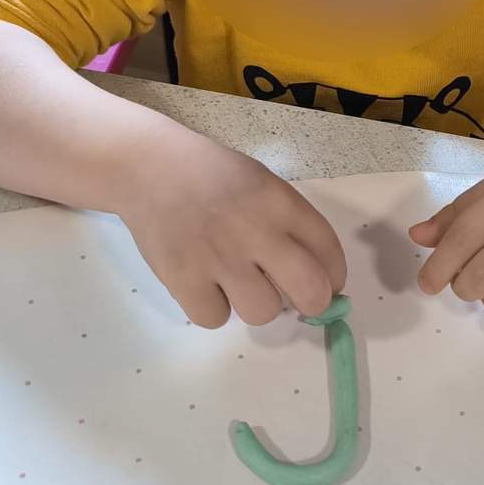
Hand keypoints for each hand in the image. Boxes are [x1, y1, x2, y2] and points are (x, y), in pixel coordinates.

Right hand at [114, 125, 345, 328]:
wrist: (149, 166)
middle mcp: (255, 230)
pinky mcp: (183, 278)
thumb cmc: (212, 176)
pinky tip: (204, 284)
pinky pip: (215, 318)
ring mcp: (218, 257)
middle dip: (312, 303)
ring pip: (263, 312)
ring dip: (255, 304)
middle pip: (309, 290)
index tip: (328, 285)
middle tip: (297, 300)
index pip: (328, 250)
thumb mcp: (261, 183)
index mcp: (279, 202)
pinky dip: (212, 308)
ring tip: (236, 282)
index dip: (334, 277)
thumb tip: (316, 278)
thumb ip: (288, 224)